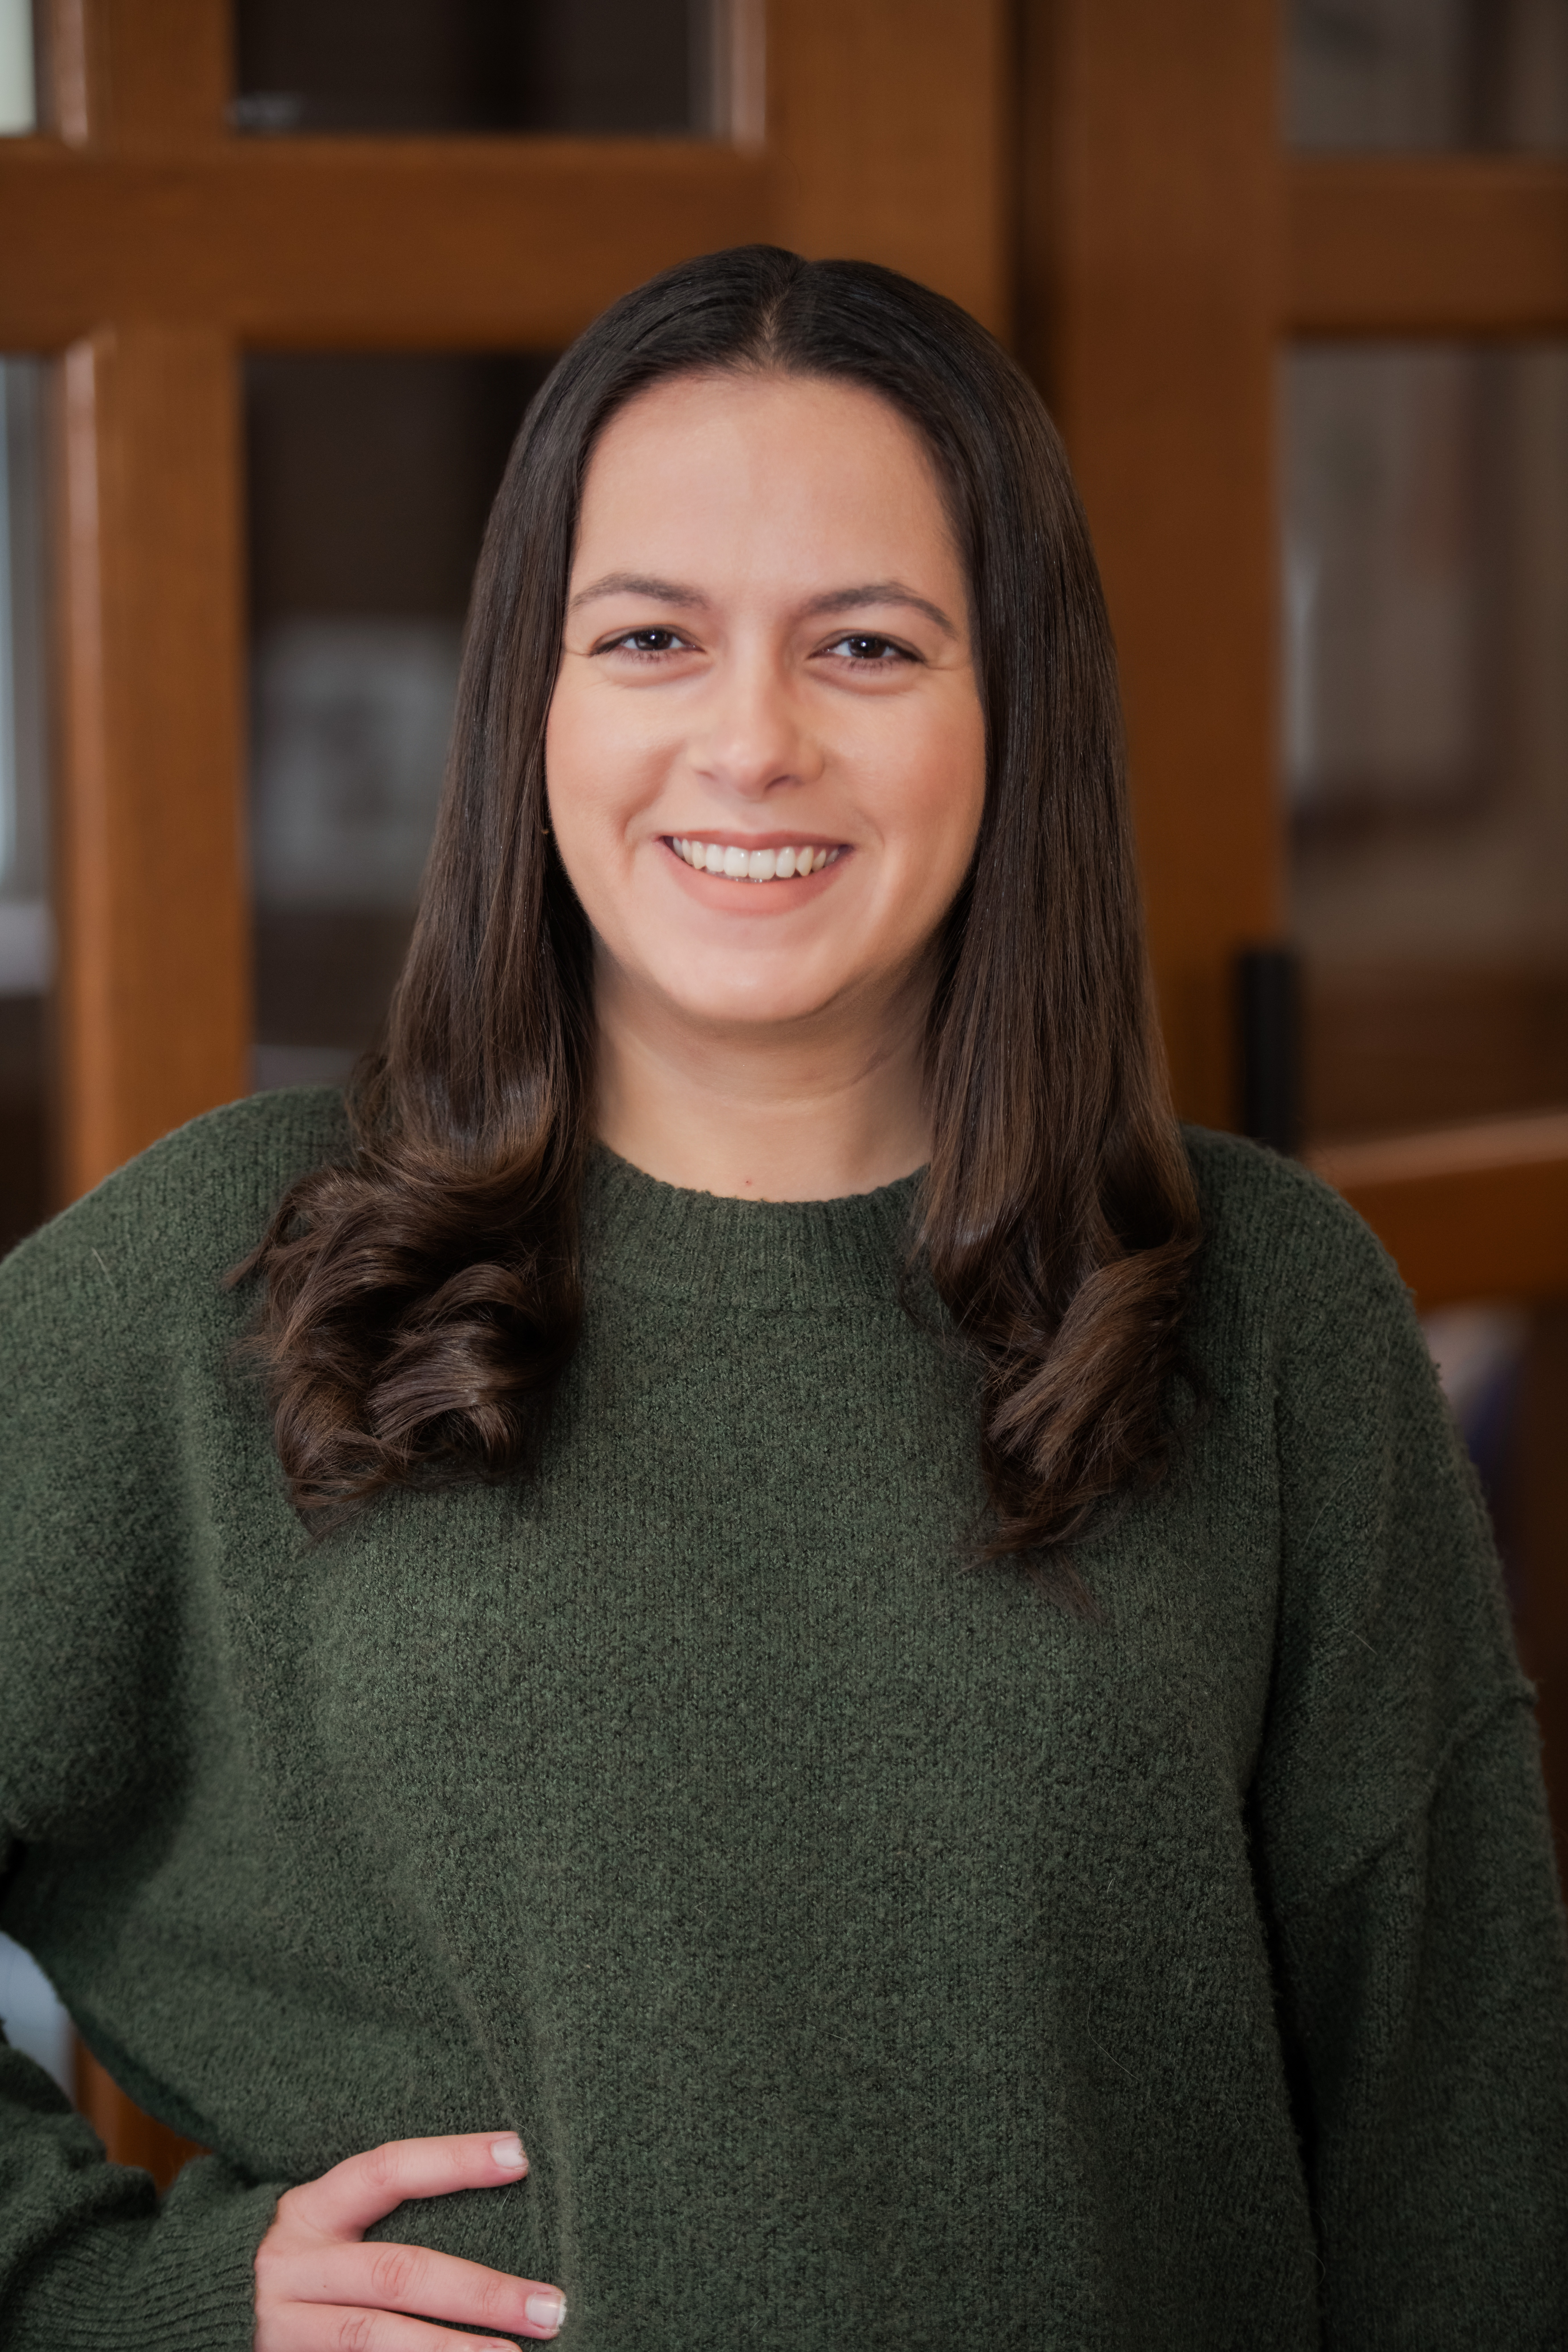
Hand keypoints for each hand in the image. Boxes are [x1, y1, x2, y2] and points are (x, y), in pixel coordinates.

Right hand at [253, 2129, 565, 2348]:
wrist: (191, 2309)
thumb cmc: (292, 2259)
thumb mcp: (325, 2224)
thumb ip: (385, 2214)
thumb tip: (498, 2186)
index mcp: (311, 2211)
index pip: (388, 2169)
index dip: (453, 2160)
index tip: (520, 2155)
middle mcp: (295, 2266)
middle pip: (398, 2273)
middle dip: (479, 2292)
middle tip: (550, 2307)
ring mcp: (286, 2326)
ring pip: (374, 2338)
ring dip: (450, 2350)